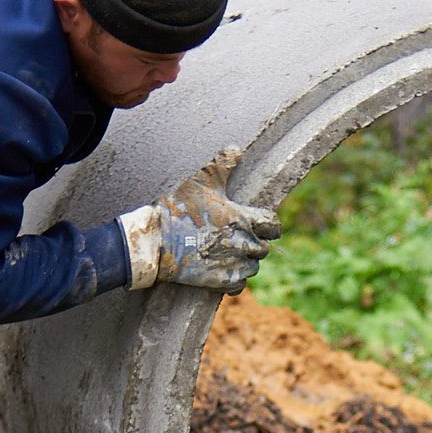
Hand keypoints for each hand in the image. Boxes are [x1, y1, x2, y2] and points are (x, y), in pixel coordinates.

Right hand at [121, 145, 281, 292]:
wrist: (158, 241)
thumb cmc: (180, 209)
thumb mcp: (200, 181)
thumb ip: (221, 164)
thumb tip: (236, 148)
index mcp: (243, 218)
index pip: (273, 224)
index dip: (269, 224)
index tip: (261, 224)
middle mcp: (244, 242)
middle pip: (264, 247)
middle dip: (256, 242)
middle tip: (240, 237)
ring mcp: (233, 263)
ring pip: (254, 266)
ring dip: (247, 261)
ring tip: (231, 253)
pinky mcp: (221, 280)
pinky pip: (240, 284)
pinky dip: (235, 278)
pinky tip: (224, 269)